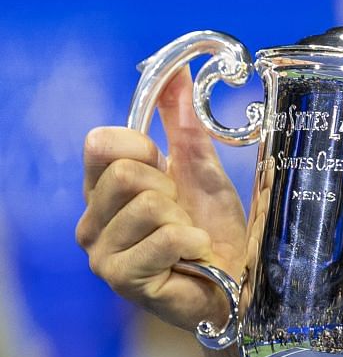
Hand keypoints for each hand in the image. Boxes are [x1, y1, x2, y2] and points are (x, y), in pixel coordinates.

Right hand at [75, 70, 259, 356]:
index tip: (165, 168)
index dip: (143, 148)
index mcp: (101, 190)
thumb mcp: (201, 169)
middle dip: (169, 187)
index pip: (100, 142)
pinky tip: (191, 257)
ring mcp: (101, 253)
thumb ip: (183, 123)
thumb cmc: (215, 230)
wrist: (238, 284)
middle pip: (125, 172)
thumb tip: (176, 72)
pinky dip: (190, 241)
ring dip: (183, 218)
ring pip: (147, 204)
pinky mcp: (122, 278)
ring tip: (188, 238)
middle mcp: (90, 221)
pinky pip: (163, 235)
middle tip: (181, 212)